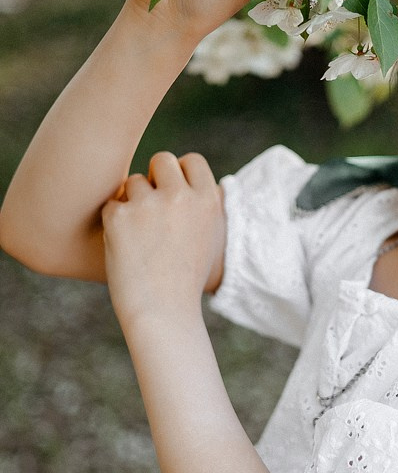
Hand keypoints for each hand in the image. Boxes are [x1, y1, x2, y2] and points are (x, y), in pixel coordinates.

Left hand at [102, 151, 224, 333]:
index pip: (192, 160)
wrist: (164, 312)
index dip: (180, 173)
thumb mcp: (211, 238)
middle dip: (154, 179)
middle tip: (150, 207)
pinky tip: (126, 247)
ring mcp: (149, 205)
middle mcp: (180, 197)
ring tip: (141, 237)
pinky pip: (111, 204)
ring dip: (132, 202)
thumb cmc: (187, 279)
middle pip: (161, 160)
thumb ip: (205, 205)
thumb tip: (200, 178)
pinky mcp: (120, 217)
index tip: (173, 190)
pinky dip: (114, 223)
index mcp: (208, 200)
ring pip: (133, 183)